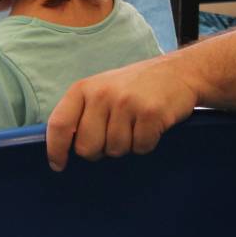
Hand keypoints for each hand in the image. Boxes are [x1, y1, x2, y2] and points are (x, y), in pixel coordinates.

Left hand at [45, 58, 197, 171]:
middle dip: (99, 151)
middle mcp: (102, 94)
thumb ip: (82, 114)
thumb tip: (64, 147)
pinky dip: (146, 143)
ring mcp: (126, 103)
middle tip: (113, 136)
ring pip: (115, 150)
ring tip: (135, 125)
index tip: (58, 165)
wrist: (179, 71)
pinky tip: (151, 126)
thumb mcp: (101, 90)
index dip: (56, 149)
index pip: (59, 124)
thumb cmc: (135, 87)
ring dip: (127, 146)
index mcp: (84, 88)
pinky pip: (140, 147)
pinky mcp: (151, 113)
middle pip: (87, 147)